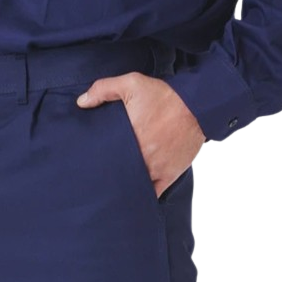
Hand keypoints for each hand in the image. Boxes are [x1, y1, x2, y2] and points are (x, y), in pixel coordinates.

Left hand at [76, 71, 205, 197]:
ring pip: (134, 187)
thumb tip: (81, 102)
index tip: (89, 164)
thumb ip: (103, 89)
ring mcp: (155, 169)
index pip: (105, 159)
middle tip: (99, 177)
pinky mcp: (170, 175)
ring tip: (114, 189)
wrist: (199, 104)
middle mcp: (141, 159)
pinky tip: (134, 198)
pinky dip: (144, 196)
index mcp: (128, 140)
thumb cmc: (166, 96)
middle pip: (118, 175)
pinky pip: (154, 193)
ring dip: (125, 187)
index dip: (96, 164)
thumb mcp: (132, 83)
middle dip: (109, 177)